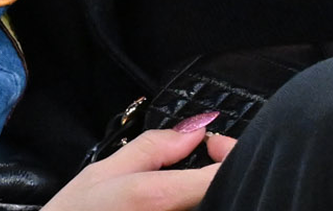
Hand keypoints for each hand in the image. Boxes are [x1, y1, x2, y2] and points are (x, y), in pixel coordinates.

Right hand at [45, 124, 236, 210]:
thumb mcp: (103, 171)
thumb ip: (152, 148)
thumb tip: (195, 130)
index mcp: (158, 198)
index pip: (220, 176)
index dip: (229, 155)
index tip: (211, 144)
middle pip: (219, 193)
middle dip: (216, 171)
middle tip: (202, 156)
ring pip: (210, 204)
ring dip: (205, 190)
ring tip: (188, 176)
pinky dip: (194, 204)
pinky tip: (174, 200)